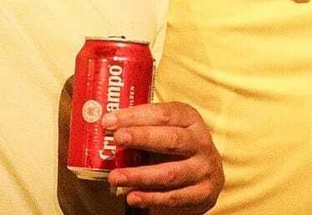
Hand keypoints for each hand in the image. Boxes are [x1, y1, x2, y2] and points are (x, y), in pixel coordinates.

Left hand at [104, 102, 223, 211]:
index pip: (164, 114)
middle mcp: (201, 142)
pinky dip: (151, 198)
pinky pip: (174, 197)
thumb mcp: (165, 133)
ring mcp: (204, 169)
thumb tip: (107, 128)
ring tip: (114, 177)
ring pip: (170, 173)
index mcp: (190, 119)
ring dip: (139, 175)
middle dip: (142, 138)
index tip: (109, 120)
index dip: (136, 116)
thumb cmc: (175, 151)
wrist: (204, 180)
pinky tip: (131, 197)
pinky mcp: (203, 194)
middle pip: (171, 139)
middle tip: (117, 139)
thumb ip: (142, 130)